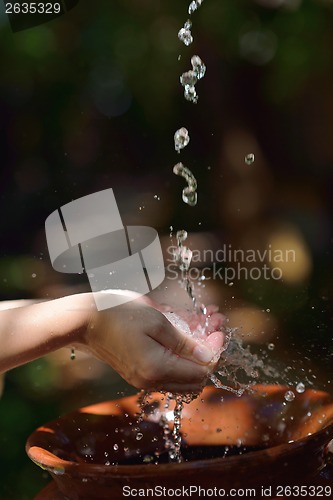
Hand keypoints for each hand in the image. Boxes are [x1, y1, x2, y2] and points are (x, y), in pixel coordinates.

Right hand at [82, 297, 224, 392]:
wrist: (85, 321)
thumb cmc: (120, 314)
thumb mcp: (156, 321)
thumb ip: (184, 342)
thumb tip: (207, 356)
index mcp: (157, 369)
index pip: (201, 371)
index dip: (215, 350)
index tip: (219, 329)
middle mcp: (152, 380)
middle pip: (195, 377)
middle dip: (209, 351)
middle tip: (215, 327)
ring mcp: (144, 378)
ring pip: (183, 373)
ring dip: (197, 350)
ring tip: (206, 323)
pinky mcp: (139, 371)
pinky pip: (168, 367)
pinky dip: (181, 352)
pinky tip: (187, 329)